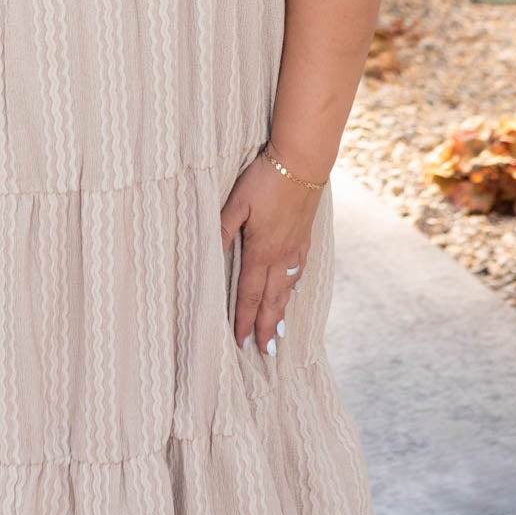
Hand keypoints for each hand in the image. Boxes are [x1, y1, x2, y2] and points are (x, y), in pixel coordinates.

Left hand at [219, 149, 319, 354]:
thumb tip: (210, 254)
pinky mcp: (305, 235)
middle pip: (272, 299)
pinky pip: (299, 269)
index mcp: (261, 251)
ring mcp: (296, 246)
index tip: (242, 342)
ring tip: (279, 330)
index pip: (249, 294)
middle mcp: (281, 255)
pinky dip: (294, 286)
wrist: (303, 162)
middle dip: (267, 327)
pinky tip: (294, 288)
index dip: (245, 320)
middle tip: (266, 352)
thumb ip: (222, 228)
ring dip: (282, 311)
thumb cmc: (265, 179)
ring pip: (288, 287)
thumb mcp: (236, 202)